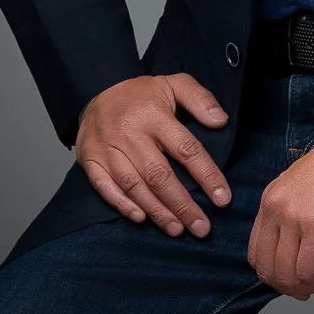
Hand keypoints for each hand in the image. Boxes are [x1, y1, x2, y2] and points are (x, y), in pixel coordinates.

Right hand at [76, 73, 232, 236]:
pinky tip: (142, 219)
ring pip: (134, 186)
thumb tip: (221, 121)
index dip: (206, 175)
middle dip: (183, 205)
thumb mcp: (174, 84)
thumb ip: (200, 99)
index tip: (222, 199)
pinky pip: (106, 188)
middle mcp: (130, 133)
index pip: (186, 149)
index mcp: (154, 115)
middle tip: (202, 228)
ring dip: (157, 211)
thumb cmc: (143, 94)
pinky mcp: (91, 160)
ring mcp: (107, 148)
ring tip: (178, 230)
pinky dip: (123, 206)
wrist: (98, 88)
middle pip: (160, 176)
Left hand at [247, 95, 313, 300]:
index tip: (300, 276)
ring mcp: (292, 216)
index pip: (256, 253)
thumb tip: (301, 251)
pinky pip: (310, 271)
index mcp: (270, 198)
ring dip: (313, 285)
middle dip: (293, 287)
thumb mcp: (308, 189)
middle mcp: (275, 208)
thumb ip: (296, 216)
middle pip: (268, 270)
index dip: (277, 274)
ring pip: (287, 276)